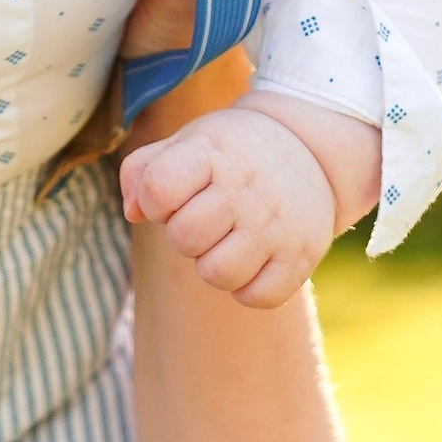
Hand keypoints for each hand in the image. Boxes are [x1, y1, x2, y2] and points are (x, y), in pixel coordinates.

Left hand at [119, 104, 341, 309]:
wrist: (309, 149)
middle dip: (184, 236)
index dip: (155, 200)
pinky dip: (248, 288)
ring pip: (217, 274)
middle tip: (205, 221)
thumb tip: (133, 214)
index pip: (158, 188)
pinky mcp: (302, 256)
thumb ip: (143, 171)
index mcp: (213, 153)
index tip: (174, 194)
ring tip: (227, 242)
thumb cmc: (230, 155)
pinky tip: (253, 261)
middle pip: (184, 238)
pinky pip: (257, 297)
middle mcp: (248, 187)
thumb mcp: (187, 143)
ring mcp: (278, 223)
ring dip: (212, 265)